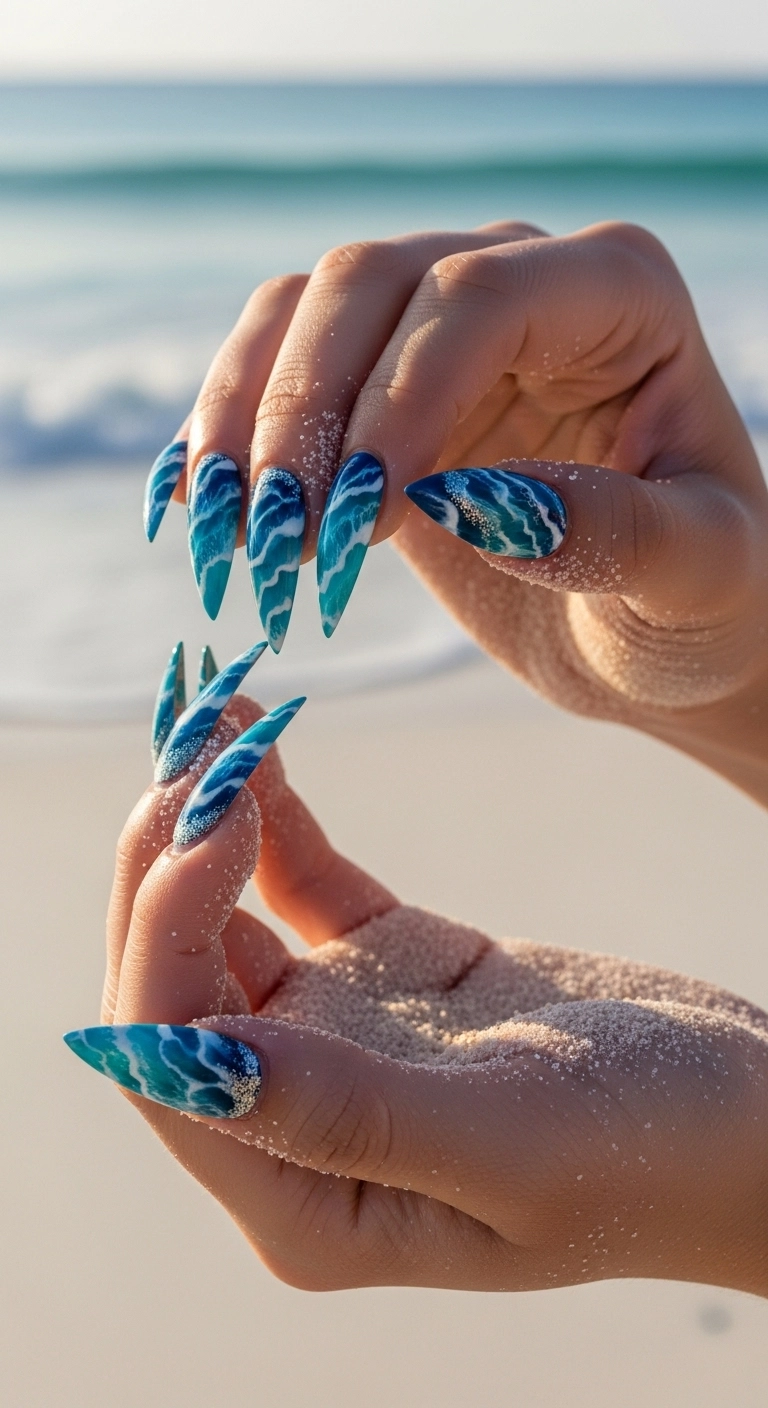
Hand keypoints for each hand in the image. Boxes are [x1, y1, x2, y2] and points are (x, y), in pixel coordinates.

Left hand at [69, 692, 767, 1296]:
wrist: (755, 1113)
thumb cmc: (656, 1156)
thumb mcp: (509, 1141)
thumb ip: (348, 1113)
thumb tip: (184, 1062)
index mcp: (303, 1199)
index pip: (172, 1071)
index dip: (161, 937)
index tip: (206, 817)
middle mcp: (297, 1119)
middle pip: (177, 985)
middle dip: (166, 865)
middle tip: (192, 747)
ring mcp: (337, 1035)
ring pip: (223, 924)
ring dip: (203, 826)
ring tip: (211, 721)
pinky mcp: (388, 968)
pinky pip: (304, 884)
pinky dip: (276, 815)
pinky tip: (261, 739)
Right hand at [144, 221, 767, 800]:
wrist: (651, 630)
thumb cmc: (698, 601)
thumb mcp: (697, 577)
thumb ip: (622, 535)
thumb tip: (486, 502)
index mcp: (617, 292)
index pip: (478, 297)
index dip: (401, 394)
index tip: (363, 517)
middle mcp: (519, 279)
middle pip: (365, 282)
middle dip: (306, 410)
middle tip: (282, 539)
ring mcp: (436, 325)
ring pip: (299, 313)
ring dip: (247, 421)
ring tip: (238, 540)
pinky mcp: (375, 388)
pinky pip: (275, 370)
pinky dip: (226, 435)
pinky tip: (200, 509)